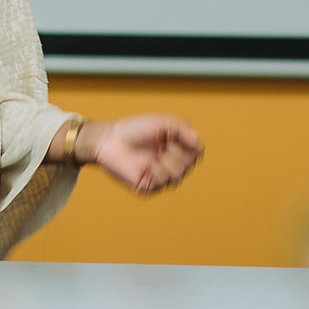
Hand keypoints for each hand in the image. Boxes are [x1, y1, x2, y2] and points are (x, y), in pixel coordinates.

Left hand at [83, 114, 202, 193]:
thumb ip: (183, 128)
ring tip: (154, 155)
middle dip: (179, 153)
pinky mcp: (148, 187)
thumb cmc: (134, 129)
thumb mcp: (162, 122)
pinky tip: (147, 166)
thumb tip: (199, 142)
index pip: (196, 152)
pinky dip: (157, 172)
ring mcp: (159, 176)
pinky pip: (162, 183)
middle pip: (190, 164)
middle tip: (165, 145)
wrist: (109, 139)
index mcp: (175, 148)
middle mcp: (169, 163)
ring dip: (168, 162)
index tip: (178, 137)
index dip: (193, 146)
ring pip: (178, 175)